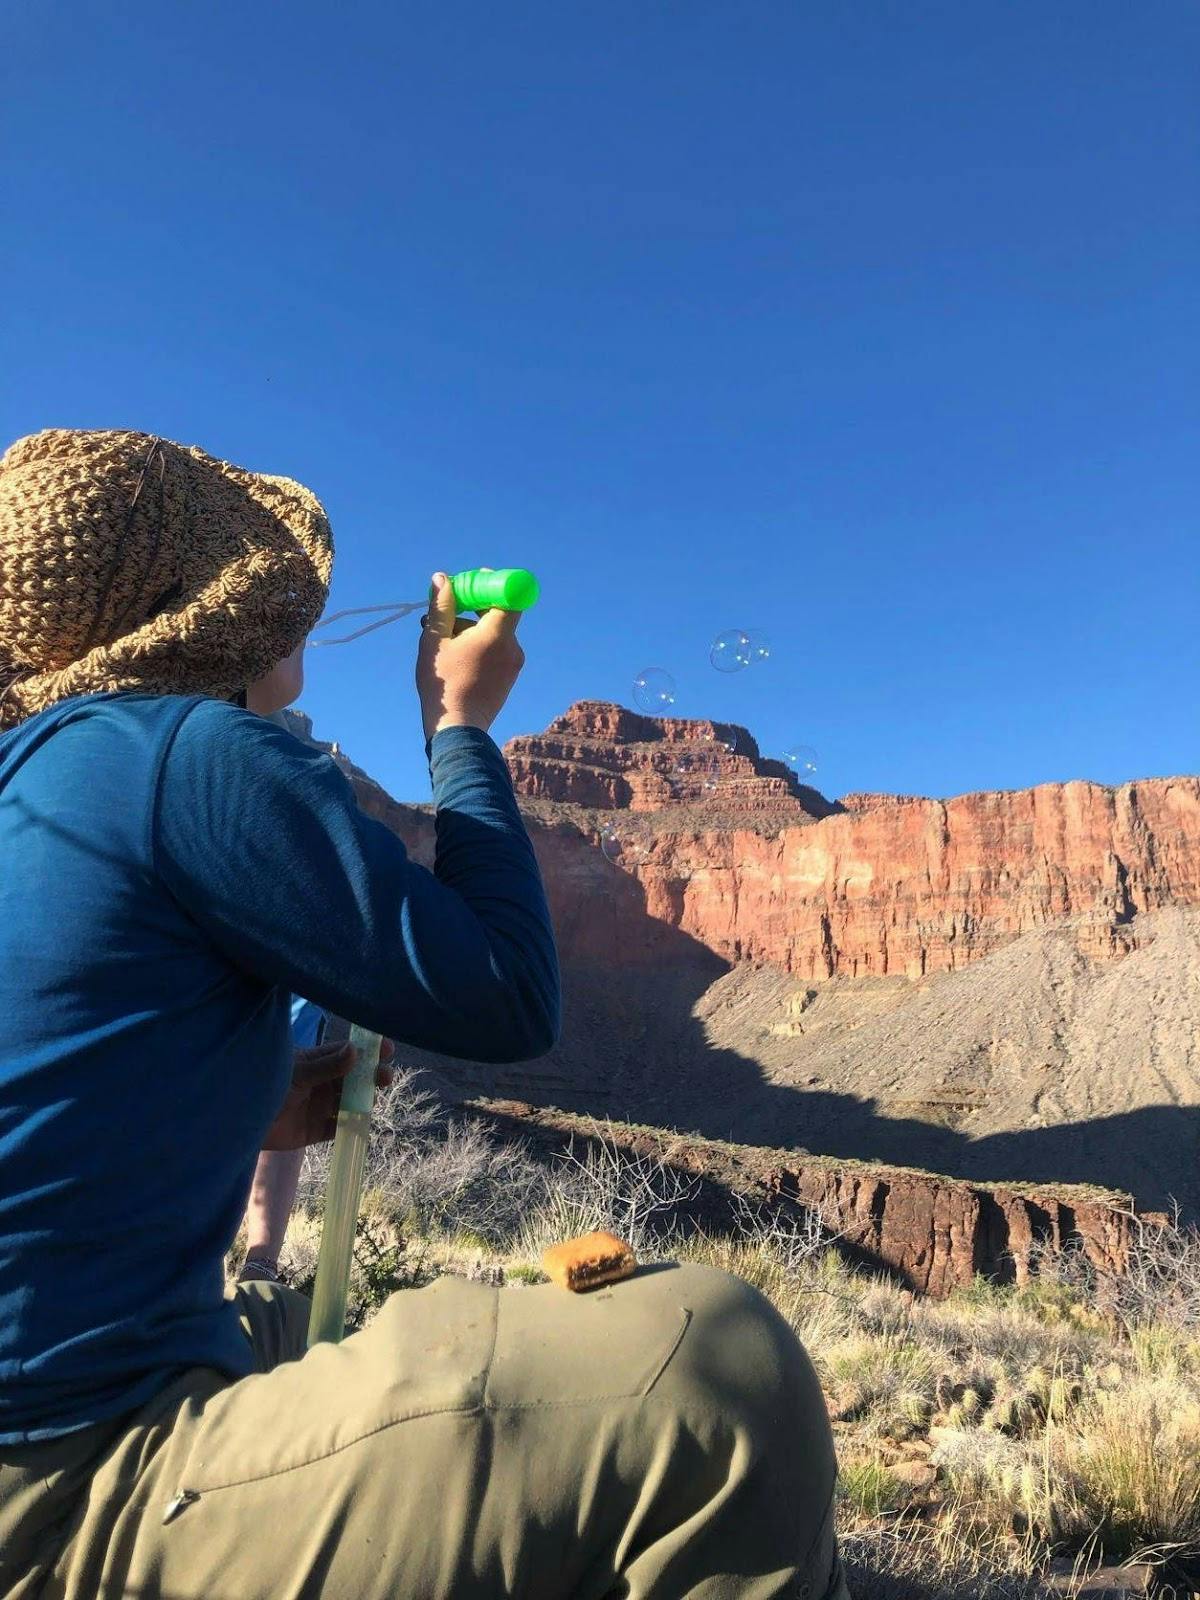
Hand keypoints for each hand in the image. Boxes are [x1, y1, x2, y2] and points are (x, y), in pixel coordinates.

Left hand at [262, 1038, 395, 1150]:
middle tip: (385, 1076)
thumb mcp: (297, 1073)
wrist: (238, 1123)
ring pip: (350, 1102)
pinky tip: (361, 1123)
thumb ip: (326, 1066)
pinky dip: (351, 1126)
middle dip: (371, 1076)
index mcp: (315, 1062)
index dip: (367, 1051)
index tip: (387, 1049)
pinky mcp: (315, 1129)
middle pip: (353, 1078)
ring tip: (373, 1099)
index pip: (346, 1052)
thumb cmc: (265, 1087)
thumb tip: (356, 1051)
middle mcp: (320, 1082)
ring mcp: (319, 1106)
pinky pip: (339, 1127)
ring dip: (364, 1100)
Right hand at [416, 570, 524, 740]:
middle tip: (444, 611)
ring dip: (471, 629)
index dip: (492, 584)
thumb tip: (443, 579)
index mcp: (498, 634)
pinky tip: (455, 656)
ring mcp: (514, 663)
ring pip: (494, 633)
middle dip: (472, 607)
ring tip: (441, 640)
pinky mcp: (510, 676)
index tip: (471, 584)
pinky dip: (480, 646)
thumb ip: (441, 606)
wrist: (458, 728)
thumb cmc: (444, 684)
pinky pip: (497, 650)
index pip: (509, 595)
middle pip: (498, 613)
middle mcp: (513, 647)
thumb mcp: (435, 639)